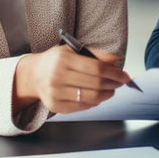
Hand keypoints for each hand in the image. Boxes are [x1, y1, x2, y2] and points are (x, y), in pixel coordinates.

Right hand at [13, 45, 130, 113]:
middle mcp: (57, 77)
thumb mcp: (73, 51)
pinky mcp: (55, 106)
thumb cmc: (56, 61)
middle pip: (96, 84)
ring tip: (111, 90)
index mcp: (63, 59)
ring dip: (107, 95)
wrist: (33, 75)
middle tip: (121, 83)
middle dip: (113, 84)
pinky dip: (95, 102)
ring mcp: (55, 93)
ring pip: (91, 97)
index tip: (124, 75)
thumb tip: (115, 60)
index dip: (114, 73)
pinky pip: (82, 106)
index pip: (96, 68)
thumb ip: (95, 55)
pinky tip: (98, 96)